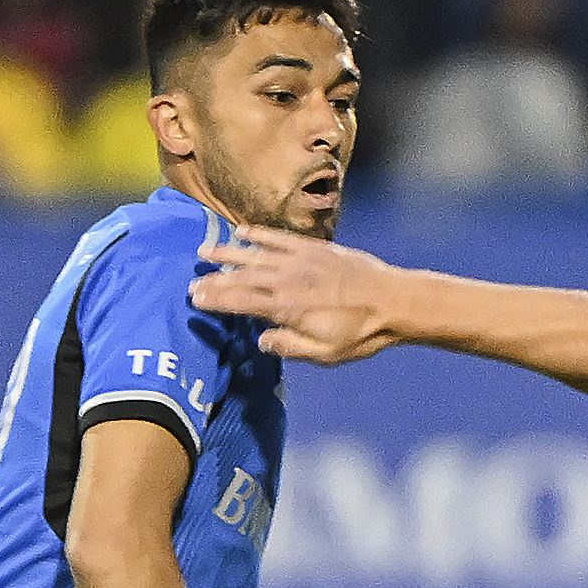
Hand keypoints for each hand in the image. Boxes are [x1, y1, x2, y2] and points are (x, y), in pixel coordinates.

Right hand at [191, 227, 402, 364]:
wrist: (393, 301)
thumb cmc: (361, 333)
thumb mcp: (326, 353)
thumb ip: (290, 347)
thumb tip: (262, 342)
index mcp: (288, 307)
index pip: (242, 301)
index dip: (217, 299)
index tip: (196, 298)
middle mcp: (288, 279)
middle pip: (243, 277)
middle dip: (215, 279)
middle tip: (193, 281)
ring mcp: (300, 260)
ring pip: (256, 254)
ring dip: (229, 253)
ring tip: (205, 251)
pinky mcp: (315, 248)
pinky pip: (280, 238)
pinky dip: (260, 235)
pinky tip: (243, 233)